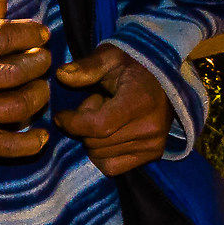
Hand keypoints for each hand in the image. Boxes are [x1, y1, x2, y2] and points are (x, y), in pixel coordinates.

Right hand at [0, 0, 52, 158]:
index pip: (0, 36)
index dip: (29, 33)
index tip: (40, 34)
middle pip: (16, 71)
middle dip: (39, 62)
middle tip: (42, 59)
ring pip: (19, 105)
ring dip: (39, 94)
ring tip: (38, 87)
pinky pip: (8, 146)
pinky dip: (31, 142)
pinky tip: (40, 134)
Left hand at [54, 44, 169, 175]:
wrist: (162, 77)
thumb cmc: (132, 65)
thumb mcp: (110, 57)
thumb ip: (87, 67)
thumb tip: (61, 75)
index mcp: (140, 101)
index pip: (98, 125)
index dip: (73, 123)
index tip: (60, 115)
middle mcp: (150, 127)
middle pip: (95, 141)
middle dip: (84, 126)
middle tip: (96, 104)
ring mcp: (153, 144)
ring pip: (99, 154)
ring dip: (94, 138)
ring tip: (107, 115)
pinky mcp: (153, 154)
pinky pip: (111, 167)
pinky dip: (101, 153)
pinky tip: (109, 133)